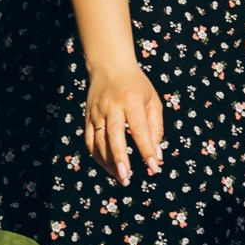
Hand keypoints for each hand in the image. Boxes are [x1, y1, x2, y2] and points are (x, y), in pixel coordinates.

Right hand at [85, 62, 162, 184]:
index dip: (146, 149)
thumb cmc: (137, 86)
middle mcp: (112, 106)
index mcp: (132, 100)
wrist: (109, 66)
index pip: (139, 128)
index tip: (154, 167)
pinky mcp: (88, 117)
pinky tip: (109, 167)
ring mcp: (97, 112)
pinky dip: (98, 156)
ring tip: (121, 177)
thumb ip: (155, 128)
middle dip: (120, 158)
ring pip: (99, 141)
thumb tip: (156, 156)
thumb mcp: (152, 101)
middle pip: (114, 135)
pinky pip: (90, 140)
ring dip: (109, 162)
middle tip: (127, 178)